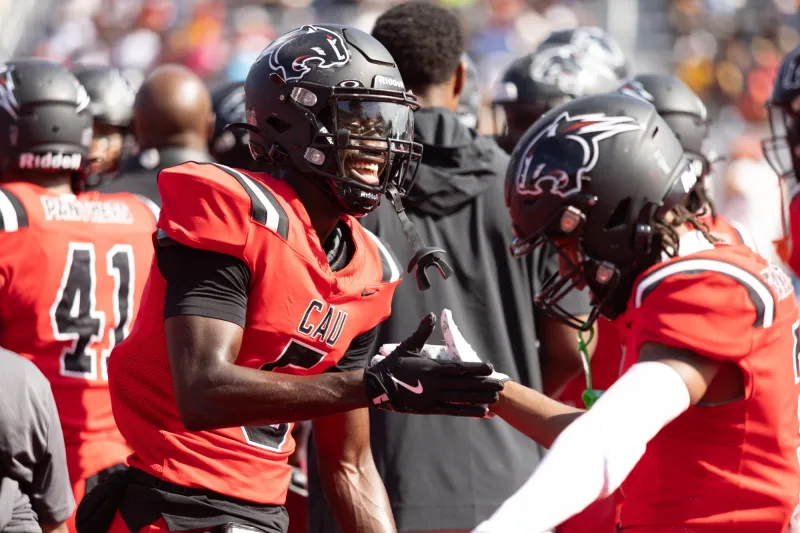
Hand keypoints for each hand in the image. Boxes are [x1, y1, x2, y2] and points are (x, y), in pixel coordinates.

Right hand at [364, 313, 502, 416]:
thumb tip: (431, 315)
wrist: (378, 387)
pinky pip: (453, 410)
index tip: (490, 368)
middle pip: (465, 384)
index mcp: (432, 367)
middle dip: (484, 384)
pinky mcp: (430, 409)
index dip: (476, 368)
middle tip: (501, 385)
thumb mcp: (408, 346)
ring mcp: (433, 398)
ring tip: (495, 398)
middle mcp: (435, 383)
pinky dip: (468, 410)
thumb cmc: (394, 364)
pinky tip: (480, 411)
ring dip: (480, 398)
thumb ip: (422, 332)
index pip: (459, 368)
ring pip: (461, 398)